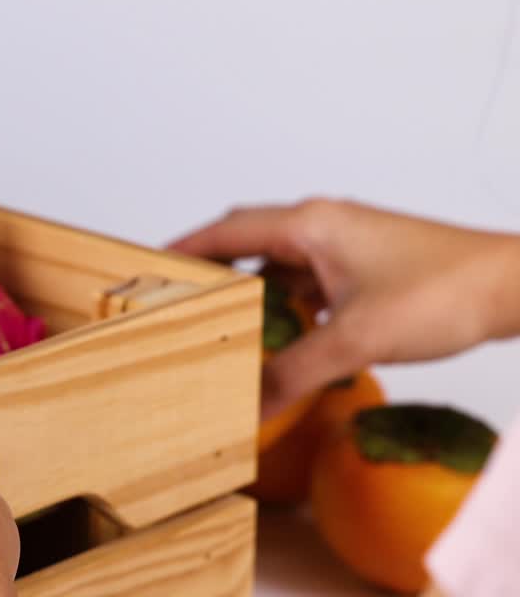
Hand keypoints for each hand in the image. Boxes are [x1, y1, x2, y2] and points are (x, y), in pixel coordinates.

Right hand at [169, 198, 519, 418]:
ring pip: (279, 264)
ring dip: (253, 293)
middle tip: (177, 301)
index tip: (148, 268)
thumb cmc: (443, 292)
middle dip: (212, 272)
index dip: (184, 250)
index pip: (226, 231)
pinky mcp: (364, 265)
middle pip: (247, 242)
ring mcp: (344, 244)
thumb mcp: (355, 339)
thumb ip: (295, 373)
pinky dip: (286, 305)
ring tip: (221, 326)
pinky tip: (282, 337)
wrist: (512, 286)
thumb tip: (251, 407)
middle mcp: (322, 225)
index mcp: (309, 224)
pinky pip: (307, 279)